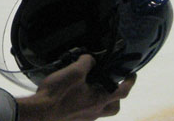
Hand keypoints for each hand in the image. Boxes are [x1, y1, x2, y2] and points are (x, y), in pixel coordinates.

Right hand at [21, 55, 135, 120]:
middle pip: (114, 107)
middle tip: (112, 84)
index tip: (132, 74)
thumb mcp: (74, 72)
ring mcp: (85, 118)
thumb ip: (86, 63)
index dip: (129, 81)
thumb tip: (91, 60)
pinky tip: (77, 94)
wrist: (40, 113)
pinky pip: (87, 111)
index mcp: (99, 100)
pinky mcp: (74, 119)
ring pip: (101, 110)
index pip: (122, 91)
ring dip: (101, 99)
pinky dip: (87, 102)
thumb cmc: (58, 93)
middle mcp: (95, 112)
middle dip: (117, 96)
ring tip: (92, 87)